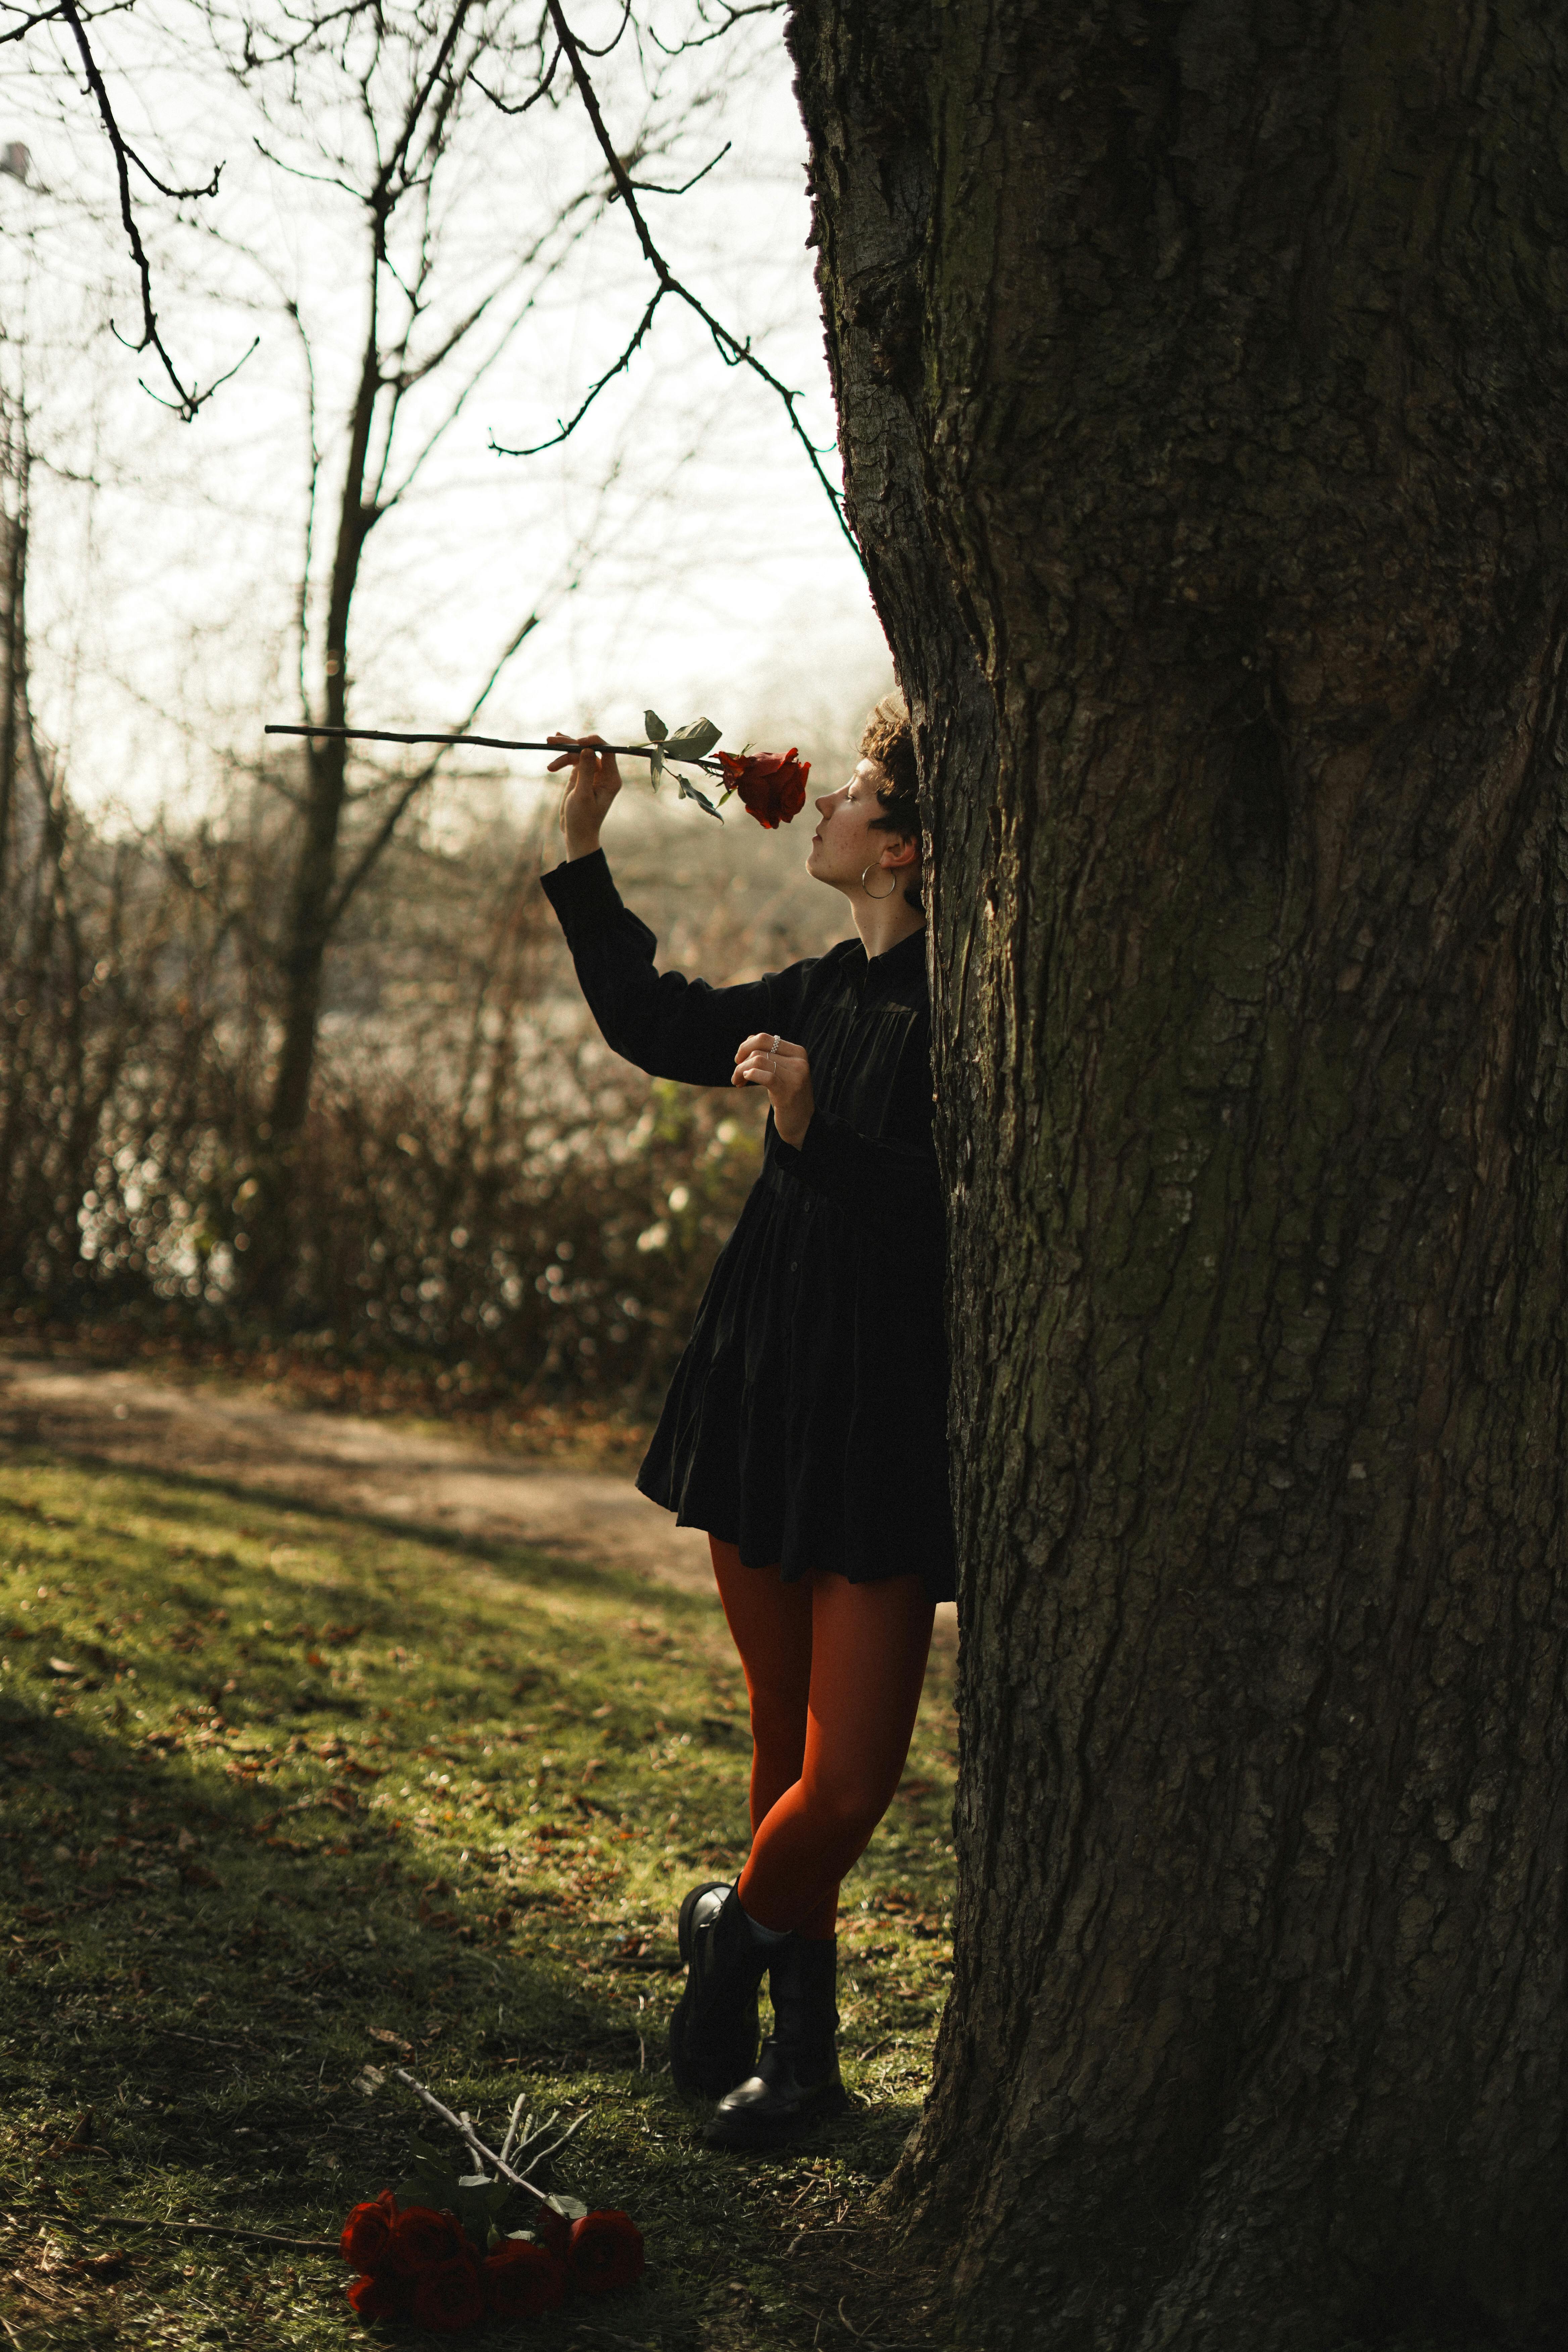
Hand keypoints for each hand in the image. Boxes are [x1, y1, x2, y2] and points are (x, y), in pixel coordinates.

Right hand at [547, 732, 621, 858]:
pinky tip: (554, 747)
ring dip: (564, 748)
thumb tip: (587, 749)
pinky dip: (563, 755)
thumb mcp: (582, 795)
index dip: (593, 742)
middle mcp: (604, 773)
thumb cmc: (582, 819)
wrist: (577, 834)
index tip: (577, 742)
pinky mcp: (581, 775)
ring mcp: (592, 773)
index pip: (607, 751)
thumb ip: (586, 772)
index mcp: (611, 778)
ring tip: (548, 742)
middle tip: (552, 740)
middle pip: (590, 749)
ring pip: (580, 753)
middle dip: (572, 743)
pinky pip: (574, 759)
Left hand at [733, 1031, 813, 1147]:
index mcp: (798, 1052)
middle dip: (741, 1060)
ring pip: (757, 1060)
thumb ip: (770, 1055)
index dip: (746, 1047)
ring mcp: (795, 1076)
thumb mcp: (782, 1071)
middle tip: (736, 1075)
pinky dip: (749, 1075)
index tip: (739, 1061)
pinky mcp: (788, 1091)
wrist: (802, 1124)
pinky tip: (742, 1082)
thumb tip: (749, 1039)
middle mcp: (799, 1062)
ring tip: (738, 1082)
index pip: (765, 1039)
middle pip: (759, 1049)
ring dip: (741, 1071)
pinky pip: (764, 1075)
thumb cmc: (787, 1096)